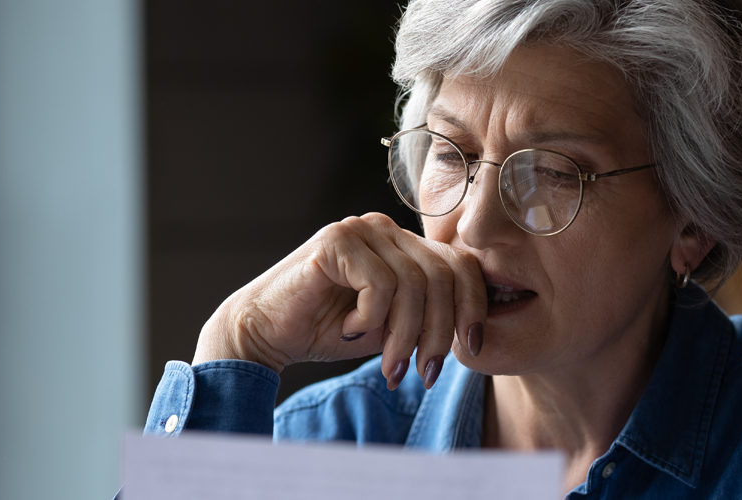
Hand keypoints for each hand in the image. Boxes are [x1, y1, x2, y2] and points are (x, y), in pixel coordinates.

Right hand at [192, 213, 486, 389]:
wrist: (264, 334)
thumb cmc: (327, 331)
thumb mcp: (393, 327)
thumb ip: (429, 317)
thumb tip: (477, 334)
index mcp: (404, 243)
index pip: (461, 265)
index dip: (473, 308)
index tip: (473, 349)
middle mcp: (385, 228)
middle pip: (443, 276)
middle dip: (439, 333)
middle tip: (422, 373)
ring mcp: (360, 229)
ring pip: (414, 284)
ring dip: (404, 336)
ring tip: (388, 364)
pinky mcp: (335, 241)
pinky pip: (380, 284)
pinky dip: (370, 319)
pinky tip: (349, 330)